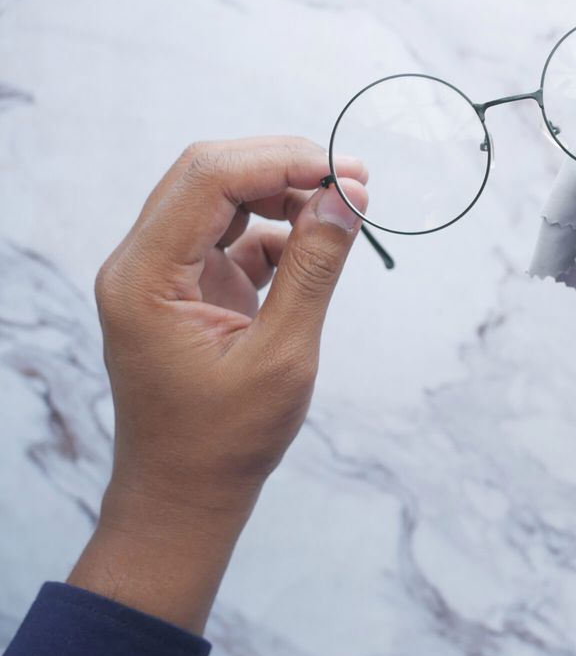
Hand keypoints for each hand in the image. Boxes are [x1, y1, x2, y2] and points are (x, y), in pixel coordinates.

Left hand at [68, 137, 367, 632]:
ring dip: (283, 192)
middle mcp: (141, 265)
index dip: (280, 160)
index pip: (208, 179)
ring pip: (221, 198)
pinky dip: (277, 230)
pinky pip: (232, 236)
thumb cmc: (225, 440)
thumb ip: (313, 269)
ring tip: (345, 206)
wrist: (184, 495)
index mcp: (144, 278)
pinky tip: (318, 243)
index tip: (346, 171)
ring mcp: (162, 274)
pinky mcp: (187, 288)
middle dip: (283, 165)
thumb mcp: (282, 355)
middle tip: (354, 178)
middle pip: (209, 175)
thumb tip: (346, 199)